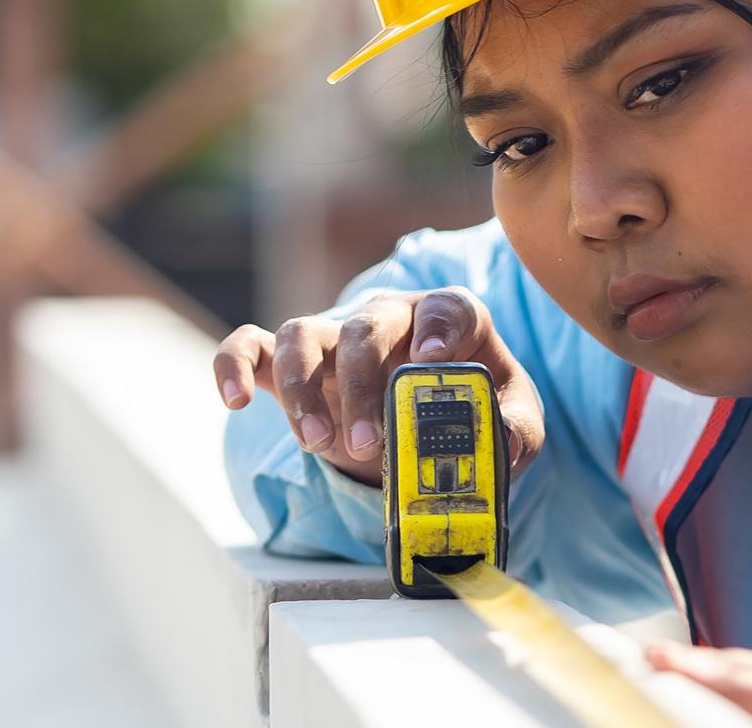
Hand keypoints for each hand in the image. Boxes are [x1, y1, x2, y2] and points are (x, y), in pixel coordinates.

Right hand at [213, 287, 543, 484]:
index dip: (441, 323)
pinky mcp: (291, 360)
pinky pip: (250, 345)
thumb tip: (507, 445)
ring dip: (304, 388)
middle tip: (369, 444)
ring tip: (315, 443)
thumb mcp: (509, 418)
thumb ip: (516, 428)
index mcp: (448, 320)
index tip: (435, 354)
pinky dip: (234, 365)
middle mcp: (388, 317)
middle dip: (363, 384)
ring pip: (304, 334)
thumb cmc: (470, 405)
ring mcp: (334, 334)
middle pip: (367, 327)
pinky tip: (236, 402)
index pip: (447, 305)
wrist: (423, 415)